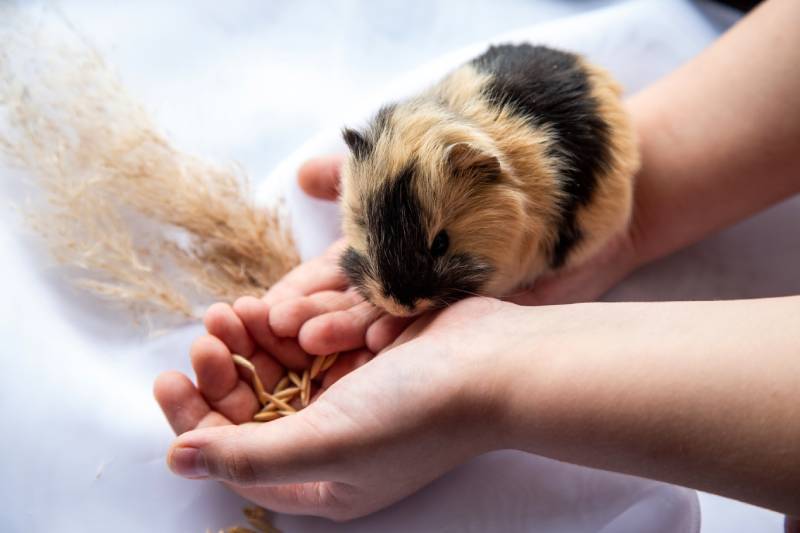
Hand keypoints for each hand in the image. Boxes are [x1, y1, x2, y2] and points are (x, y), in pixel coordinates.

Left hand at [154, 297, 523, 519]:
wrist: (495, 363)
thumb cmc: (415, 414)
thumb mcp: (325, 444)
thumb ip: (248, 456)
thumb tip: (176, 461)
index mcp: (323, 481)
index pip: (238, 456)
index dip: (196, 420)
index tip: (168, 378)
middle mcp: (333, 442)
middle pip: (256, 408)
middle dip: (224, 372)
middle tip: (205, 335)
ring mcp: (350, 396)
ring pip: (279, 369)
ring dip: (250, 342)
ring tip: (229, 311)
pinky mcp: (364, 357)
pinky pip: (309, 342)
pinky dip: (285, 326)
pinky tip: (265, 305)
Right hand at [269, 154, 641, 359]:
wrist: (564, 197)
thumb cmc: (480, 180)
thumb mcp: (404, 172)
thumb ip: (354, 180)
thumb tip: (303, 173)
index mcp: (380, 250)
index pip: (323, 277)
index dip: (295, 291)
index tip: (261, 307)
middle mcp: (400, 280)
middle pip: (342, 305)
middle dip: (307, 317)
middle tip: (274, 329)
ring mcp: (429, 306)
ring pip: (375, 323)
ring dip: (342, 332)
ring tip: (309, 340)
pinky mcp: (459, 323)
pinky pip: (420, 334)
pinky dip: (395, 339)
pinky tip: (372, 346)